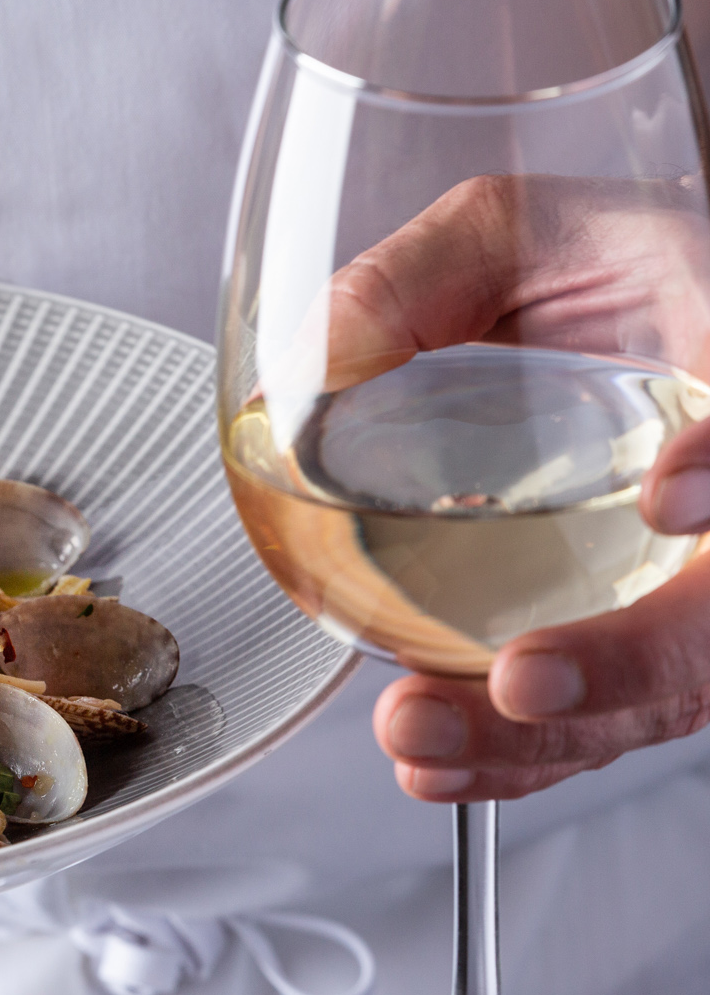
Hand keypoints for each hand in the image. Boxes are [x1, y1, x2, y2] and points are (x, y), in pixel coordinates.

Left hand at [320, 175, 709, 799]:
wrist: (654, 323)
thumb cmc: (604, 269)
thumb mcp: (514, 232)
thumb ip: (420, 277)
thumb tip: (321, 360)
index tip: (670, 495)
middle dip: (627, 665)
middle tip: (519, 681)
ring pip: (682, 687)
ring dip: (553, 735)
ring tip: (424, 736)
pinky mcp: (666, 633)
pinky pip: (621, 715)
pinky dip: (530, 753)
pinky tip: (439, 762)